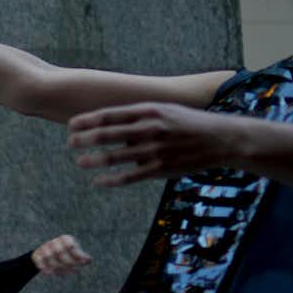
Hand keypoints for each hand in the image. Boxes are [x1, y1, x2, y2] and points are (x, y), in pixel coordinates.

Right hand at [31, 235, 92, 276]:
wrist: (45, 253)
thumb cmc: (66, 254)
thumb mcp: (75, 253)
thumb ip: (81, 256)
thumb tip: (89, 260)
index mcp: (65, 239)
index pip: (70, 245)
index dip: (77, 255)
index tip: (83, 263)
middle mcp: (54, 242)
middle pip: (59, 251)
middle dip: (68, 262)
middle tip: (75, 270)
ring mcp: (44, 248)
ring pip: (49, 257)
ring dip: (59, 267)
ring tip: (67, 273)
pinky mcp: (36, 255)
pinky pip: (40, 262)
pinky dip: (46, 268)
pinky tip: (51, 273)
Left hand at [66, 102, 248, 188]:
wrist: (222, 139)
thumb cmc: (189, 123)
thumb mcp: (165, 111)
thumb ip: (139, 117)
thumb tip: (113, 124)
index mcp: (149, 111)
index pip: (110, 115)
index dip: (87, 120)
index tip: (71, 124)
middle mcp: (150, 129)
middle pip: (107, 134)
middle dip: (84, 139)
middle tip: (70, 142)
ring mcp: (155, 150)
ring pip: (115, 157)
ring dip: (93, 160)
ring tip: (80, 162)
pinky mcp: (161, 168)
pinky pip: (130, 176)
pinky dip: (111, 180)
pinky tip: (98, 182)